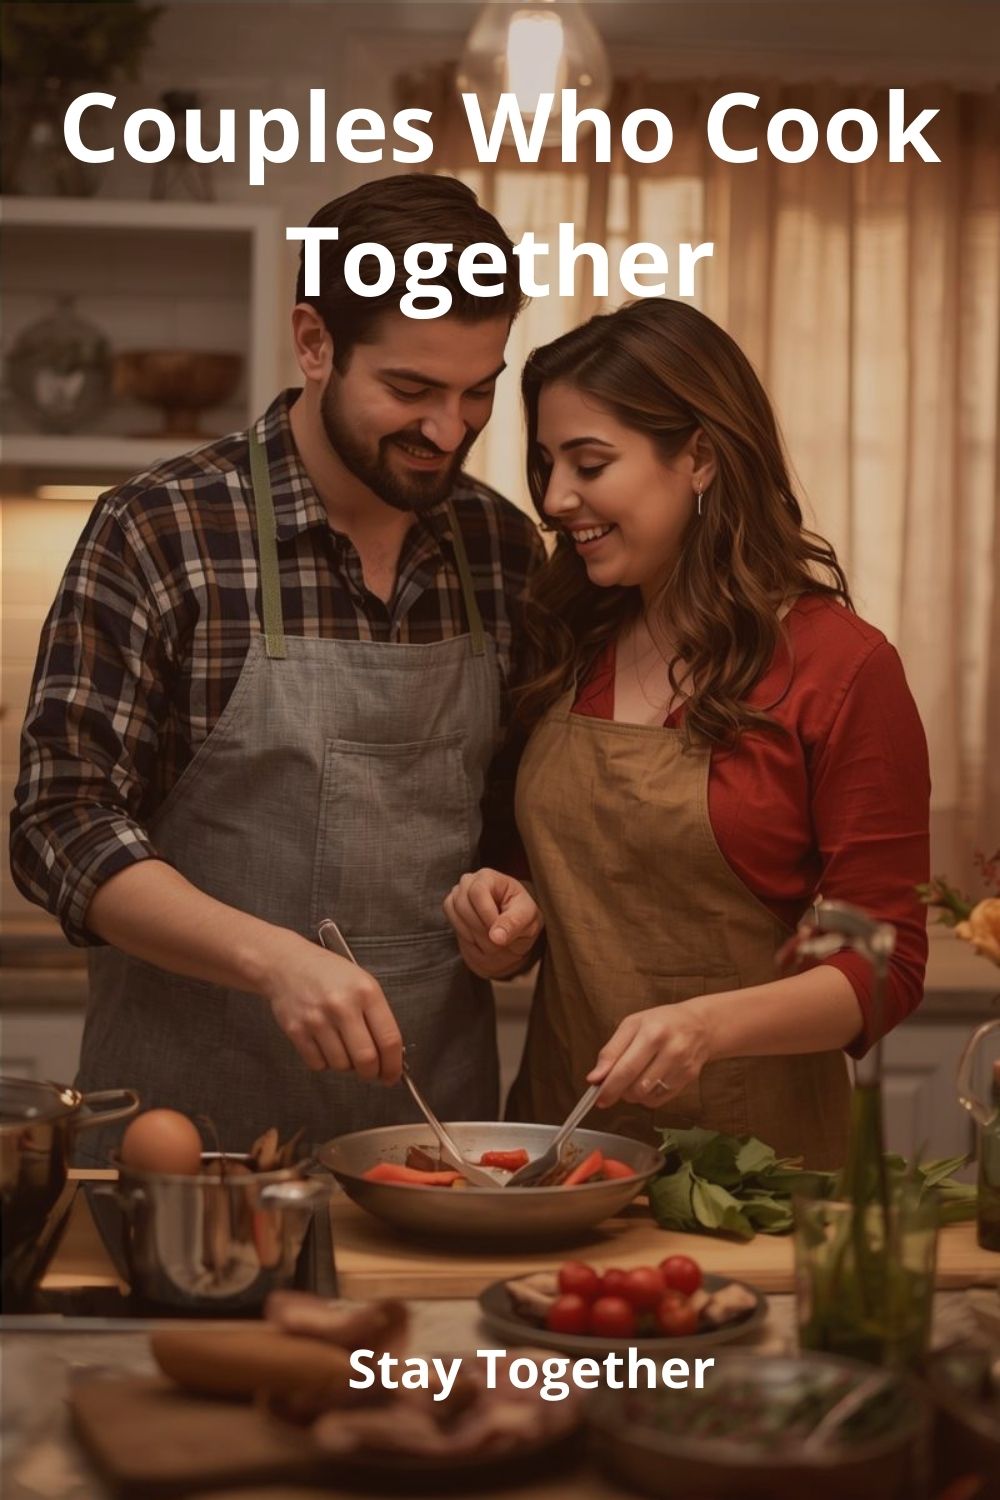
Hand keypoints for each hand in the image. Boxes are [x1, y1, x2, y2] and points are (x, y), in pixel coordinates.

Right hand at [260, 932, 402, 1083]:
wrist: (287, 963)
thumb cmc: (328, 974)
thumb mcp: (362, 983)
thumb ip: (378, 1017)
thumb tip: (389, 1056)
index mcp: (366, 992)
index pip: (389, 1039)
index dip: (394, 1065)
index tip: (393, 1075)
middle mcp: (342, 1006)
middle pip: (366, 1059)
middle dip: (372, 1073)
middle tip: (372, 1073)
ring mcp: (317, 1019)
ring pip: (341, 1065)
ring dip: (346, 1066)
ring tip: (343, 1048)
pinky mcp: (296, 1031)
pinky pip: (318, 1064)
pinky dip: (324, 1062)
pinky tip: (324, 1044)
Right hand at [443, 869, 543, 979]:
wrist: (513, 928)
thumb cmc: (522, 917)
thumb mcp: (527, 919)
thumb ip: (513, 924)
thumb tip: (496, 937)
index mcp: (489, 877)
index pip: (477, 892)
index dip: (486, 915)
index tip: (499, 933)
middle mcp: (468, 882)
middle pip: (463, 905)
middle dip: (481, 929)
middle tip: (498, 942)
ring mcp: (456, 894)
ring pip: (456, 917)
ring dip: (474, 935)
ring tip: (492, 941)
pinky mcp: (451, 908)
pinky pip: (453, 924)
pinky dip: (467, 936)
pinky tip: (481, 939)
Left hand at [586, 1001, 712, 1107]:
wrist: (700, 1024)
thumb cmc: (661, 1022)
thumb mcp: (631, 1025)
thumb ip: (611, 1051)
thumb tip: (595, 1078)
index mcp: (652, 1033)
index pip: (625, 1069)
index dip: (609, 1087)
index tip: (597, 1097)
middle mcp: (671, 1051)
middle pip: (636, 1087)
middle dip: (619, 1092)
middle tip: (613, 1087)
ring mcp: (682, 1067)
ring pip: (646, 1096)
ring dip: (632, 1095)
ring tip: (632, 1080)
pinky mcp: (688, 1079)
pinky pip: (659, 1100)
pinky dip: (647, 1097)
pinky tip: (647, 1083)